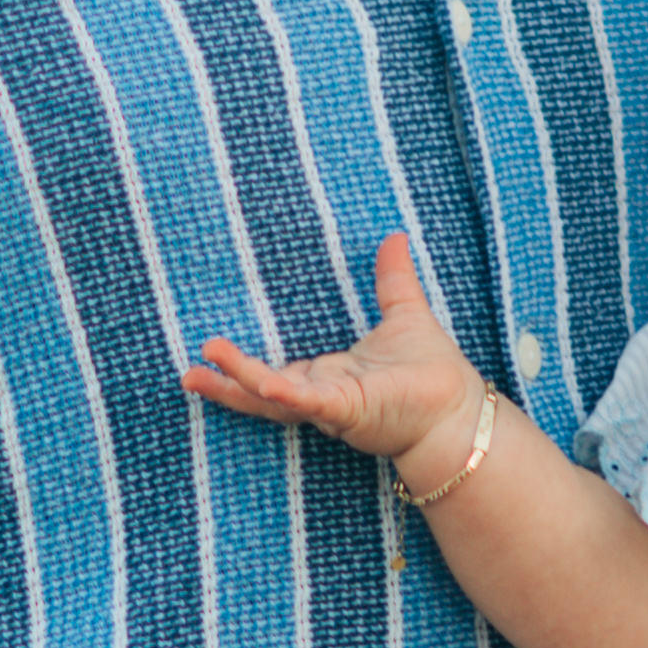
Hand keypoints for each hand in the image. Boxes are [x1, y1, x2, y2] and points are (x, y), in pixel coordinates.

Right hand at [184, 231, 486, 480]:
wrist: (458, 411)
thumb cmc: (434, 374)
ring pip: (273, 398)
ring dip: (238, 384)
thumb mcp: (405, 315)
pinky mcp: (348, 410)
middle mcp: (322, 395)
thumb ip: (393, 280)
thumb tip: (394, 237)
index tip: (207, 352)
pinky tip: (264, 384)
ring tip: (199, 371)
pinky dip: (284, 394)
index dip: (241, 367)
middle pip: (261, 392)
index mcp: (328, 377)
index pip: (276, 372)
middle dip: (225, 384)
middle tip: (188, 373)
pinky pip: (308, 403)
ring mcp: (331, 406)